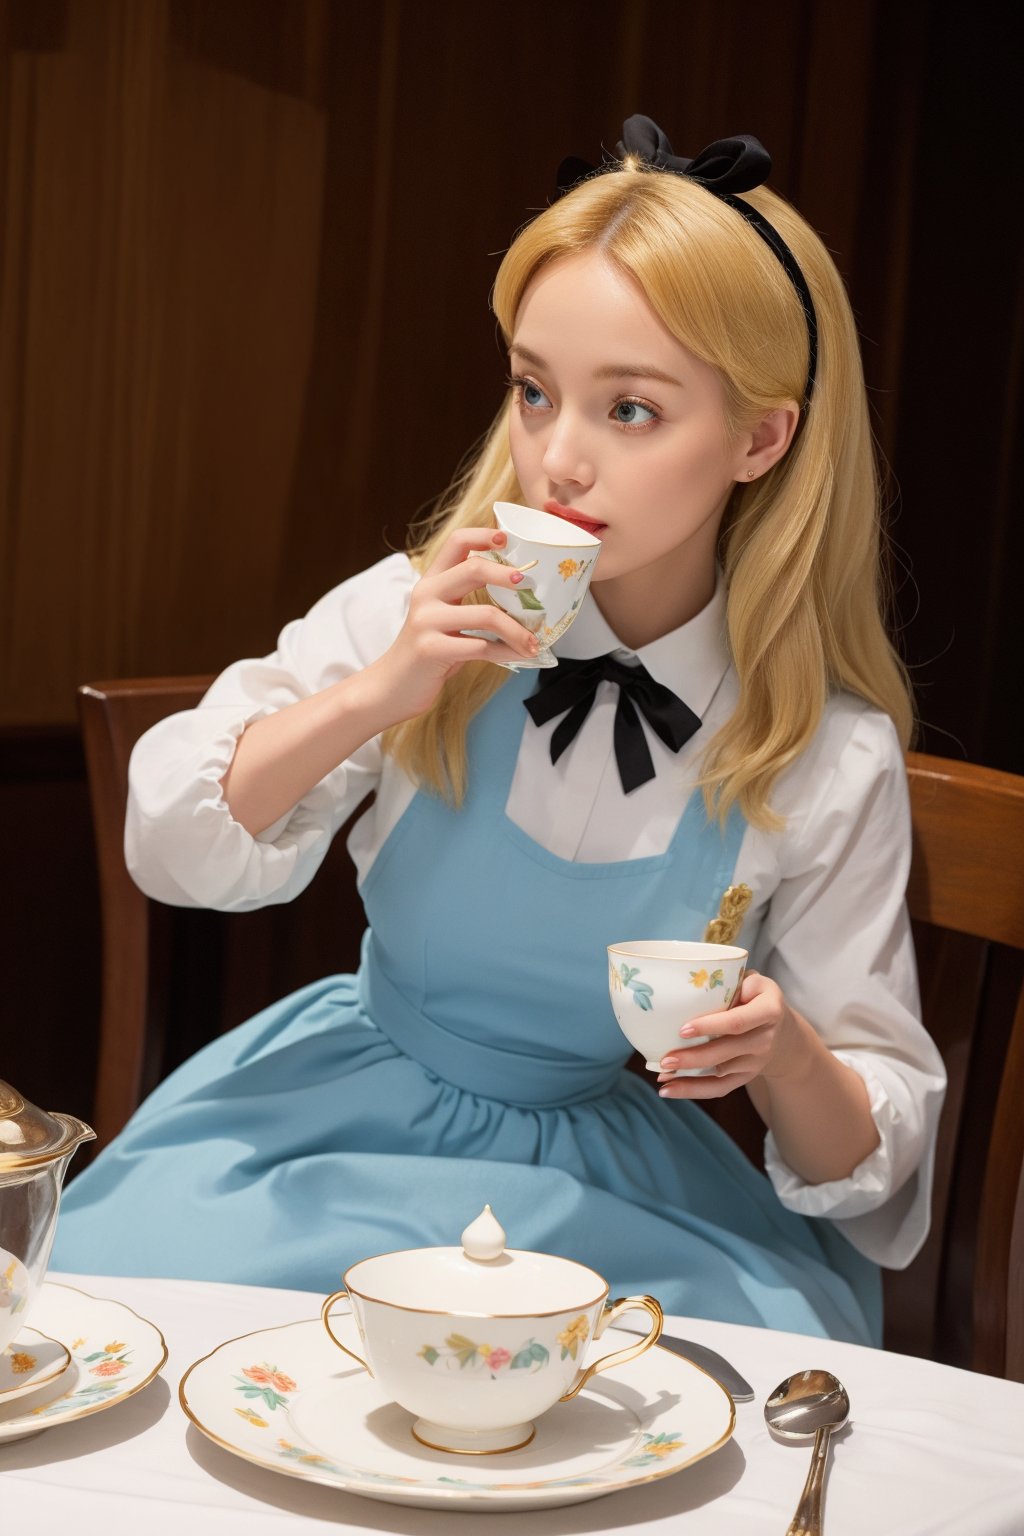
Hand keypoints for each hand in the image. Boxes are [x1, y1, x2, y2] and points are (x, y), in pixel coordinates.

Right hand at [365, 527, 540, 723]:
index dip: (483, 536)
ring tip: (534, 642)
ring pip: (487, 615)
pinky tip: (519, 656)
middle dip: (509, 577)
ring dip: (517, 631)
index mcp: (431, 582)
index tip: (507, 539)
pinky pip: (482, 647)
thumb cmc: (427, 653)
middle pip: (474, 569)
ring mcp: (427, 622)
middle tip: (531, 588)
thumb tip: (520, 597)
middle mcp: (426, 596)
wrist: (391, 687)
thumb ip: (468, 601)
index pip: (457, 543)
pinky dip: (507, 653)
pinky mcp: (431, 649)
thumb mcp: (443, 617)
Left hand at [655, 970, 806, 1098]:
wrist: (784, 1031)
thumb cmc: (758, 997)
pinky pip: (720, 1088)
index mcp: (769, 1010)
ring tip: (662, 1076)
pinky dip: (694, 1091)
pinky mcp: (746, 1077)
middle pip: (726, 1052)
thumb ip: (730, 981)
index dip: (710, 1026)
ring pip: (721, 1074)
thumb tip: (692, 988)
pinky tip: (670, 1090)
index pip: (737, 1021)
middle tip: (665, 1060)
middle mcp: (765, 1039)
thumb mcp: (754, 981)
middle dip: (694, 1058)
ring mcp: (757, 1062)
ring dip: (689, 1078)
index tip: (682, 1029)